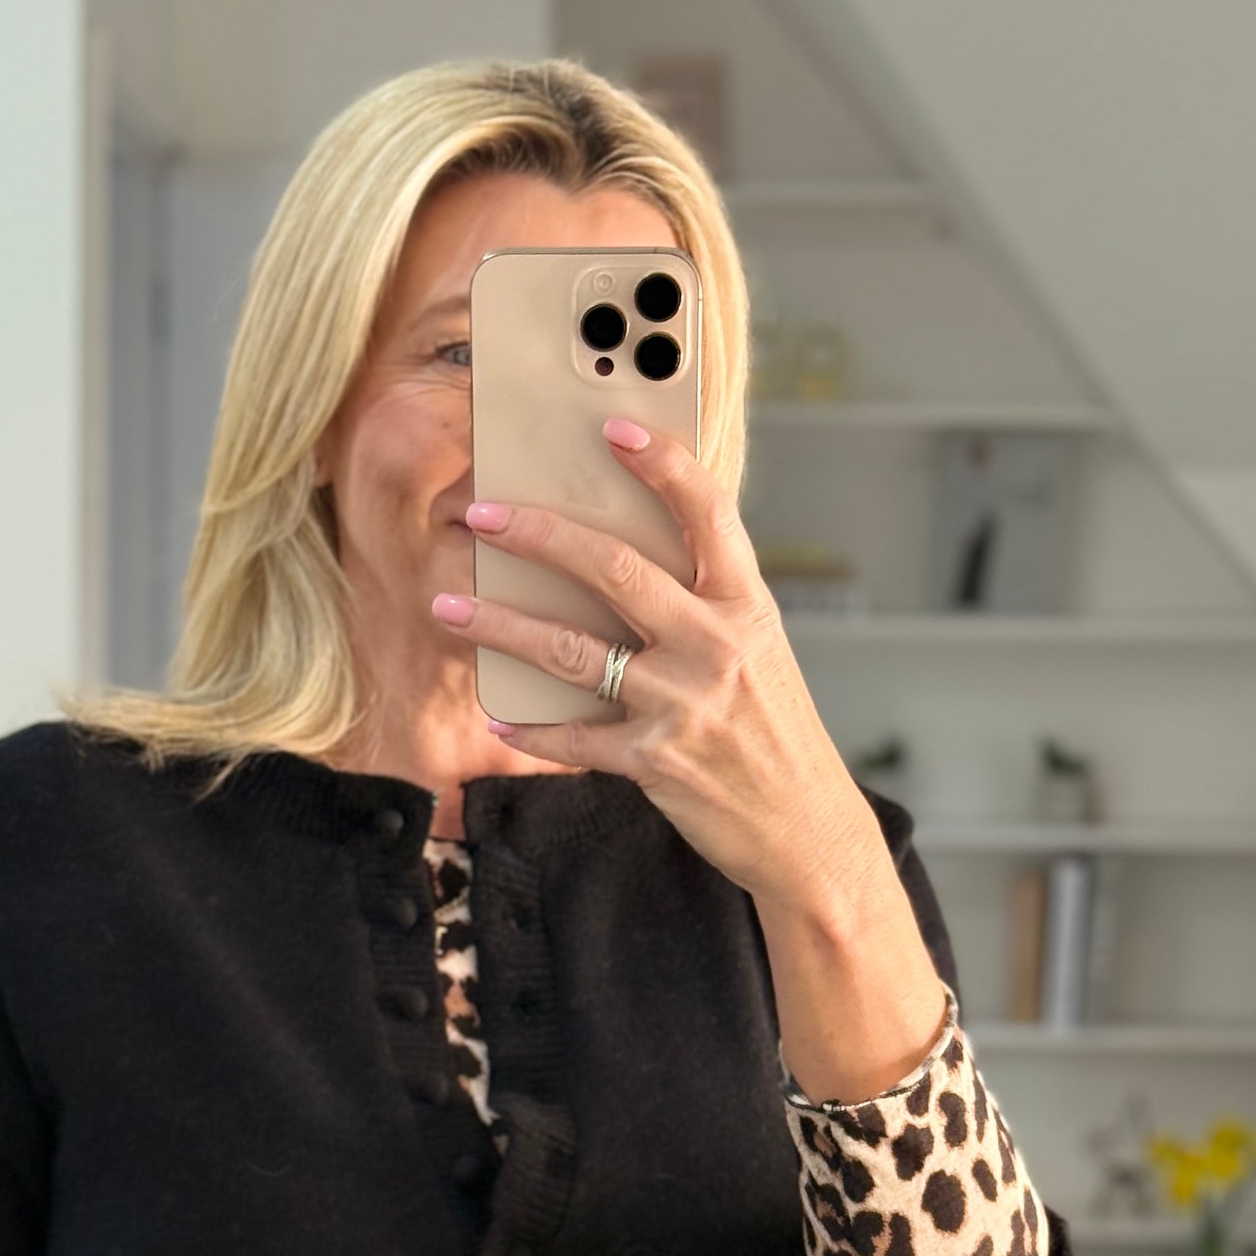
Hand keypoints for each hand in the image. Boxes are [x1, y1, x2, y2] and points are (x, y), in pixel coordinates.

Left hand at [432, 415, 885, 908]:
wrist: (806, 828)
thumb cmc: (773, 733)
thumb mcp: (757, 654)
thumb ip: (701, 608)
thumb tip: (612, 567)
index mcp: (745, 605)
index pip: (707, 511)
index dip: (661, 464)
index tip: (611, 428)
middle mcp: (717, 644)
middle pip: (613, 568)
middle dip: (538, 535)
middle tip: (482, 515)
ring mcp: (685, 702)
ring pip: (572, 652)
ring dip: (500, 627)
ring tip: (449, 608)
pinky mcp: (658, 761)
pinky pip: (575, 738)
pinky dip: (531, 731)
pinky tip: (497, 719)